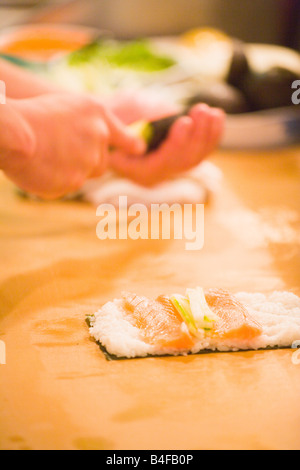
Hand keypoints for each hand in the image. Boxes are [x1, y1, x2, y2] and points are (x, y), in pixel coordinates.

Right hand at [3, 94, 144, 198]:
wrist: (13, 133)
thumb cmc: (30, 115)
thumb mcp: (66, 109)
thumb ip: (86, 128)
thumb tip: (94, 151)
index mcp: (97, 114)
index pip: (123, 135)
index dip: (130, 144)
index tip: (139, 149)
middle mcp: (98, 138)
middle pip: (100, 162)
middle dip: (85, 162)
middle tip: (59, 153)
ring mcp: (88, 162)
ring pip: (82, 175)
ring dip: (68, 171)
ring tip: (44, 156)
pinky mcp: (73, 182)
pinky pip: (64, 186)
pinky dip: (52, 181)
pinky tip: (38, 168)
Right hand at [108, 92, 224, 185]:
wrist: (110, 126)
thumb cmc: (110, 119)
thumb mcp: (115, 116)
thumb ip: (135, 117)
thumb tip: (164, 113)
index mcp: (136, 170)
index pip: (162, 163)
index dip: (177, 142)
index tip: (184, 120)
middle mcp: (155, 176)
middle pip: (183, 161)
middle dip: (197, 135)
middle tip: (202, 110)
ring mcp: (169, 170)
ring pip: (195, 158)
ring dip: (207, 134)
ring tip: (212, 111)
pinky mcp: (179, 160)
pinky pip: (200, 153)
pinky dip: (211, 136)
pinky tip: (217, 117)